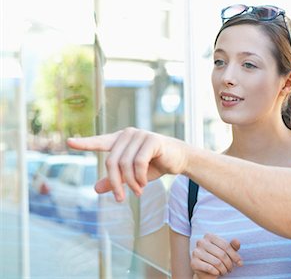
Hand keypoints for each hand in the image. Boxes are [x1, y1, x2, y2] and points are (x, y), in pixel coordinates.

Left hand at [67, 127, 187, 201]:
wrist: (180, 159)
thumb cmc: (155, 164)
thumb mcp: (133, 175)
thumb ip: (115, 180)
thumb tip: (96, 189)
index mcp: (121, 140)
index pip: (100, 141)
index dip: (85, 143)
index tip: (69, 142)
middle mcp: (128, 134)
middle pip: (111, 161)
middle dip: (115, 183)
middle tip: (121, 199)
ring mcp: (140, 135)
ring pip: (125, 164)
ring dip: (130, 183)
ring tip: (138, 191)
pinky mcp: (152, 140)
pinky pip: (138, 162)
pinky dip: (139, 177)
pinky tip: (143, 184)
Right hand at [191, 233, 241, 277]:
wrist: (205, 271)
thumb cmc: (218, 258)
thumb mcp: (227, 251)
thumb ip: (233, 246)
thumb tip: (237, 242)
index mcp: (209, 236)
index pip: (225, 245)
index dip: (235, 255)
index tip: (240, 263)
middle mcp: (201, 242)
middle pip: (222, 254)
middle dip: (229, 264)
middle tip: (231, 269)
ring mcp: (196, 252)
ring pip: (217, 262)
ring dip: (224, 269)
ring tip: (225, 271)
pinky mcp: (193, 263)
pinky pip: (209, 268)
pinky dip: (216, 272)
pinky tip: (217, 273)